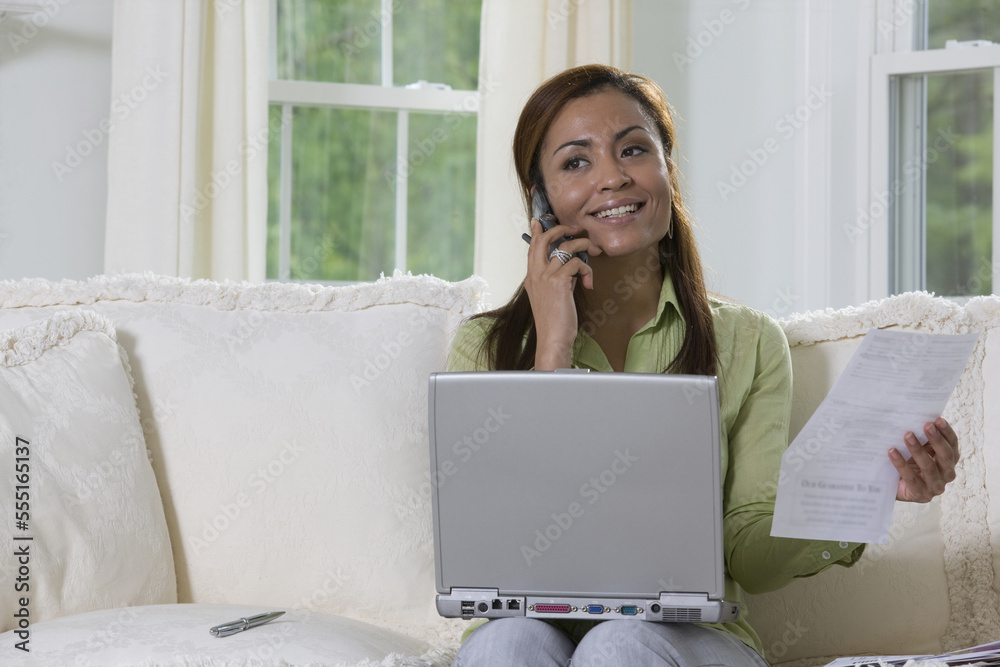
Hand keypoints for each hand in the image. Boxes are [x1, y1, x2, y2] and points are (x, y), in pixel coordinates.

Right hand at [523, 217, 599, 369]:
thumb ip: (558, 279)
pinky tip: (588, 284)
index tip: (539, 221)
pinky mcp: (558, 281)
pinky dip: (586, 270)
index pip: (532, 248)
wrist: (553, 338)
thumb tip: (571, 267)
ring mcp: (545, 277)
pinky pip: (576, 263)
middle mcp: (535, 274)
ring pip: (566, 247)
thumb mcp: (553, 296)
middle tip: (576, 230)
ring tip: (593, 253)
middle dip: (561, 230)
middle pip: (545, 239)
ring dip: (583, 246)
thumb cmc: (555, 322)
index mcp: (531, 277)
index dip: (536, 233)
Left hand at [891, 417, 958, 502]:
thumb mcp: (917, 448)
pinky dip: (901, 464)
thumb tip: (916, 415)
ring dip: (918, 450)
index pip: (952, 444)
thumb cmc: (907, 463)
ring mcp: (936, 486)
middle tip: (926, 425)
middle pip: (946, 456)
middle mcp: (947, 474)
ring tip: (907, 436)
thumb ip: (921, 437)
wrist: (892, 485)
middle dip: (936, 439)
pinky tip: (892, 452)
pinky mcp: (921, 494)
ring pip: (930, 467)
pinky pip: (911, 478)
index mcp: (949, 460)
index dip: (946, 432)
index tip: (937, 419)